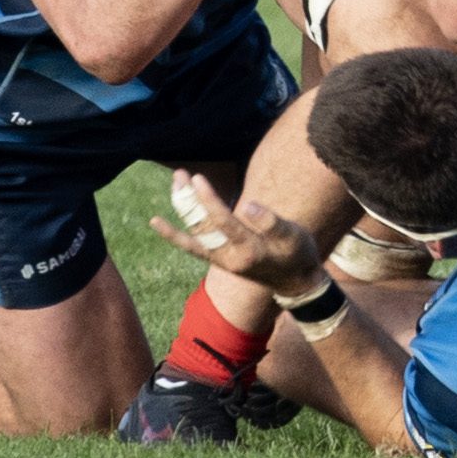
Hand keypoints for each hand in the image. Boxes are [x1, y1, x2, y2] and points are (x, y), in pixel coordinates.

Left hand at [149, 169, 325, 299]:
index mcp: (248, 250)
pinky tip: (159, 222)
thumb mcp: (293, 237)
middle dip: (188, 200)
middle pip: (202, 226)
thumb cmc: (297, 254)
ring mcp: (220, 260)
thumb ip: (270, 222)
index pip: (222, 222)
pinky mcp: (218, 260)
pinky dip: (176, 234)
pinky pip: (192, 246)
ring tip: (175, 183)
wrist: (294, 283)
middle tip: (178, 175)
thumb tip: (247, 205)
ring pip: (194, 233)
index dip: (209, 200)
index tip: (196, 179)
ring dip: (183, 208)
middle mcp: (228, 258)